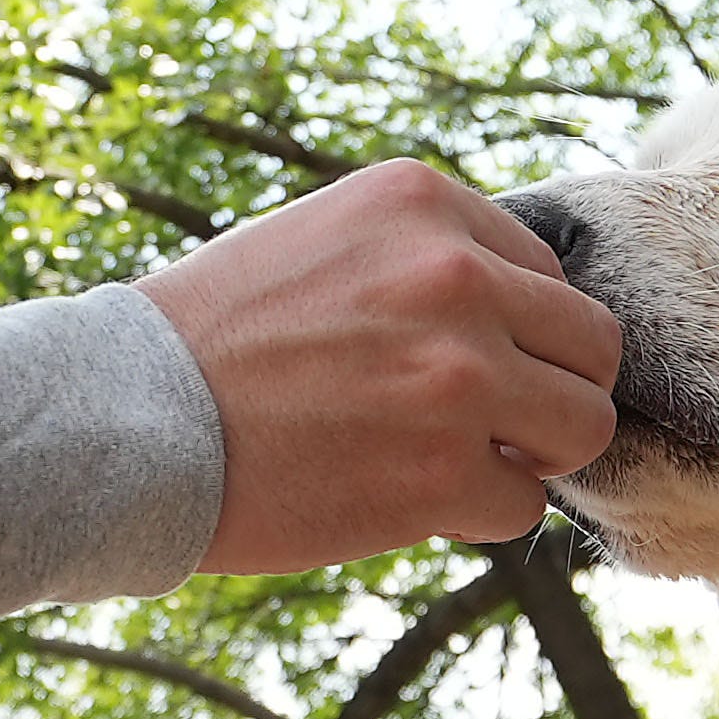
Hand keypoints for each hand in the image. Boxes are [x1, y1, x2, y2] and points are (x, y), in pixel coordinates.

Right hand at [145, 165, 624, 570]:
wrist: (125, 418)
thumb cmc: (212, 337)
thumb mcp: (323, 240)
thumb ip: (423, 256)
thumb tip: (521, 307)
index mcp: (423, 204)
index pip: (546, 271)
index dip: (516, 329)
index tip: (458, 360)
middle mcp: (455, 277)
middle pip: (592, 345)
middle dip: (549, 390)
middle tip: (490, 422)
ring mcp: (458, 376)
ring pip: (583, 426)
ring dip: (532, 454)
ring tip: (459, 461)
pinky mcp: (445, 472)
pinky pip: (522, 505)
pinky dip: (474, 514)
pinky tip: (402, 498)